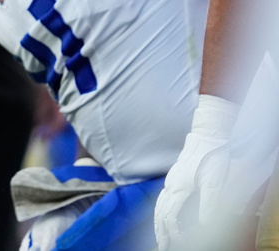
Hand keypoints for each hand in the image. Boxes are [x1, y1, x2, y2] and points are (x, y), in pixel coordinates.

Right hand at [154, 94, 238, 250]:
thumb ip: (208, 205)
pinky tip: (166, 213)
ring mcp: (172, 180)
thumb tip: (203, 226)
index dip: (173, 235)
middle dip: (160, 233)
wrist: (209, 133)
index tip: (178, 245)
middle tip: (162, 247)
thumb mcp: (215, 182)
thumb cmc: (213, 156)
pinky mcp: (176, 177)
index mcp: (178, 189)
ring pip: (159, 206)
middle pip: (160, 214)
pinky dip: (161, 211)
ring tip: (160, 236)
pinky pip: (163, 198)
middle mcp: (171, 186)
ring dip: (158, 223)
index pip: (169, 218)